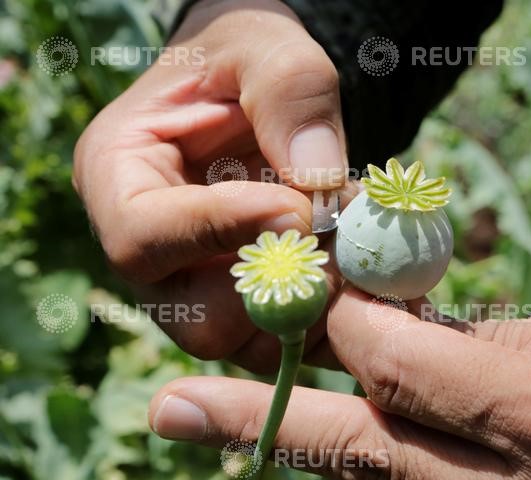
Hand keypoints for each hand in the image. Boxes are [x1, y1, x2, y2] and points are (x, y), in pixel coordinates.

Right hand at [73, 0, 352, 371]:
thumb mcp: (265, 49)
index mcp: (118, 177)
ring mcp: (202, 288)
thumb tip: (316, 185)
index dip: (220, 231)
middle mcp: (152, 252)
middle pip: (198, 317)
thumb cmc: (247, 59)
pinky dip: (339, 318)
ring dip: (321, 306)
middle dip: (283, 286)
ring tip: (363, 252)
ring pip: (253, 342)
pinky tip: (375, 279)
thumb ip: (288, 96)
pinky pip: (292, 339)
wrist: (260, 93)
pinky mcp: (249, 307)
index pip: (143, 236)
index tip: (297, 208)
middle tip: (342, 241)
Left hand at [148, 292, 530, 479]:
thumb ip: (492, 338)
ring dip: (309, 454)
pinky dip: (379, 479)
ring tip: (223, 429)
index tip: (310, 296)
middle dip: (261, 421)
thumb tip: (412, 329)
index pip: (398, 363)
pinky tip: (339, 451)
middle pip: (362, 449)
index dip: (343, 324)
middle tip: (171, 408)